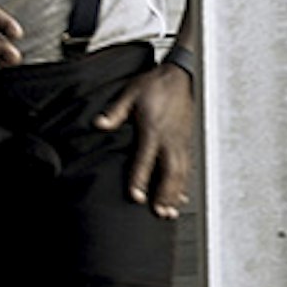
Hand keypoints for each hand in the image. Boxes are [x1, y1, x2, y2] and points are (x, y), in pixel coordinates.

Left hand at [95, 63, 193, 218]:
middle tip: (160, 213)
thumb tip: (100, 124)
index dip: (140, 180)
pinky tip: (182, 195)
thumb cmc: (156, 84)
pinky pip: (187, 166)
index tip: (136, 197)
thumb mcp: (131, 93)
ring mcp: (180, 139)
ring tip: (171, 211)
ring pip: (181, 172)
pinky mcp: (186, 139)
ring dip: (176, 193)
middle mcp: (169, 138)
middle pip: (169, 172)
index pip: (145, 160)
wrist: (181, 73)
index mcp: (153, 129)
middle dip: (165, 194)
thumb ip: (116, 112)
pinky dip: (185, 183)